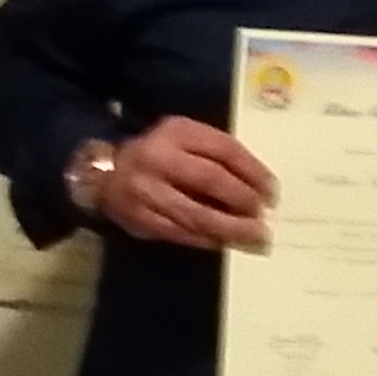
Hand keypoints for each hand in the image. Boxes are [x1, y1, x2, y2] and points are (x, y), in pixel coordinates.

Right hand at [94, 116, 275, 249]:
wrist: (105, 174)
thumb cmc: (158, 153)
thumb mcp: (184, 138)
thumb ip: (215, 153)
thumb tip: (258, 184)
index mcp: (177, 132)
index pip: (223, 149)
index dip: (253, 171)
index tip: (272, 191)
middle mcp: (159, 158)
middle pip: (211, 180)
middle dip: (243, 200)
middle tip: (264, 218)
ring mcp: (147, 191)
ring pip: (196, 214)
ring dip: (231, 229)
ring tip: (255, 238)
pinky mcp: (141, 220)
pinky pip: (180, 233)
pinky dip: (207, 240)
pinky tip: (226, 243)